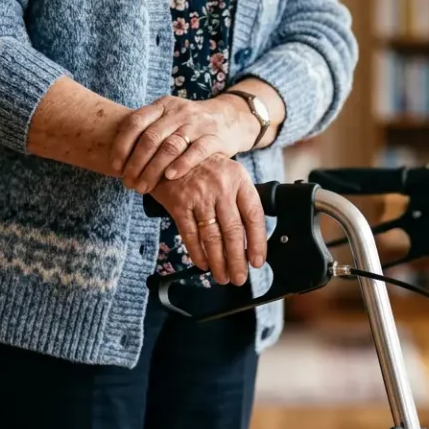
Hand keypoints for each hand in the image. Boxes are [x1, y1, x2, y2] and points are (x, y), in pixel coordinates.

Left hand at [111, 95, 257, 193]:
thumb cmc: (190, 126)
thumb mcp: (169, 119)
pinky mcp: (215, 138)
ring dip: (154, 169)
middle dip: (136, 163)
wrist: (229, 119)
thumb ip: (148, 131)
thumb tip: (116, 160)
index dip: (122, 145)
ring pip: (171, 146)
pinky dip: (182, 164)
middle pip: (151, 137)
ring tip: (144, 186)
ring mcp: (198, 124)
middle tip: (128, 183)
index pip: (135, 122)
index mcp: (163, 105)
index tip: (115, 167)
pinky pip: (196, 151)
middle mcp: (179, 112)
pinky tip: (170, 177)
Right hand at [149, 154, 266, 284]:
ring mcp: (199, 196)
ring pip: (212, 236)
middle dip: (237, 259)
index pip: (253, 216)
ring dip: (219, 261)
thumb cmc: (203, 167)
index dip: (257, 242)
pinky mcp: (179, 203)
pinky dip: (197, 252)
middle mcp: (221, 187)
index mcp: (239, 180)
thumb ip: (240, 200)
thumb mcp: (228, 174)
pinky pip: (190, 234)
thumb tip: (251, 238)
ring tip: (223, 276)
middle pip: (233, 231)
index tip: (258, 261)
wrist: (170, 151)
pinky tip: (204, 264)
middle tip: (240, 277)